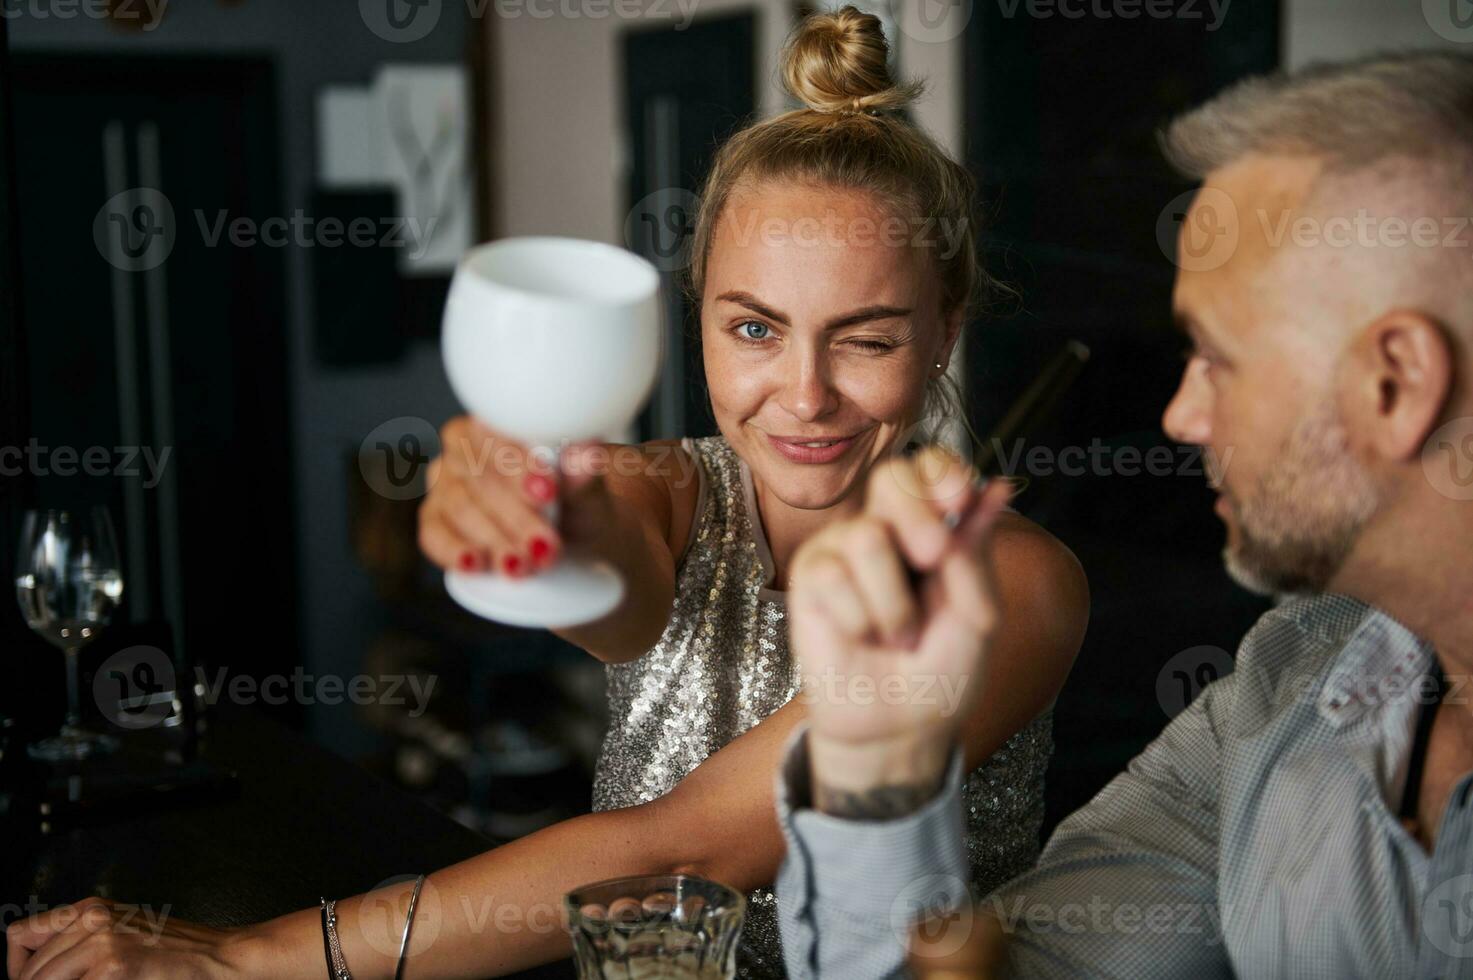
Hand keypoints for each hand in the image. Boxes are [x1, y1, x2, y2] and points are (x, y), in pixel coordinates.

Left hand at [6, 897, 253, 979]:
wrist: (222, 959)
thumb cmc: (179, 953)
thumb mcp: (124, 934)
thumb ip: (82, 945)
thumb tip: (38, 974)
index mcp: (92, 909)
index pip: (20, 936)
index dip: (20, 970)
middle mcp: (93, 919)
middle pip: (28, 972)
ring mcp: (103, 941)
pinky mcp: (115, 966)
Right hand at [417, 416, 615, 577]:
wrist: (566, 536)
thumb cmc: (572, 502)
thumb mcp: (584, 490)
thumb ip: (582, 474)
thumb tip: (586, 456)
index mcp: (496, 425)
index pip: (497, 435)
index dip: (521, 466)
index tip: (549, 494)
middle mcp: (462, 451)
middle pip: (480, 478)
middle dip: (515, 516)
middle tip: (546, 545)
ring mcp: (443, 486)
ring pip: (459, 507)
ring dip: (493, 538)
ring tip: (524, 564)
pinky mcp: (433, 522)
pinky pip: (433, 534)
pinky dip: (454, 550)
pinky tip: (474, 563)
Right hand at [789, 446, 1011, 814]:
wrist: (901, 724)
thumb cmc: (942, 668)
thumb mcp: (976, 612)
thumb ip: (977, 552)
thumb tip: (998, 489)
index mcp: (933, 526)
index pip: (930, 469)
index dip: (942, 472)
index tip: (960, 497)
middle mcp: (887, 528)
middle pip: (891, 478)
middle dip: (917, 513)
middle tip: (933, 558)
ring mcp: (844, 548)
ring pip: (867, 536)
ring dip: (893, 602)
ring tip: (899, 637)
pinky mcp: (810, 575)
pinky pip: (833, 575)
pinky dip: (858, 618)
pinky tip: (860, 638)